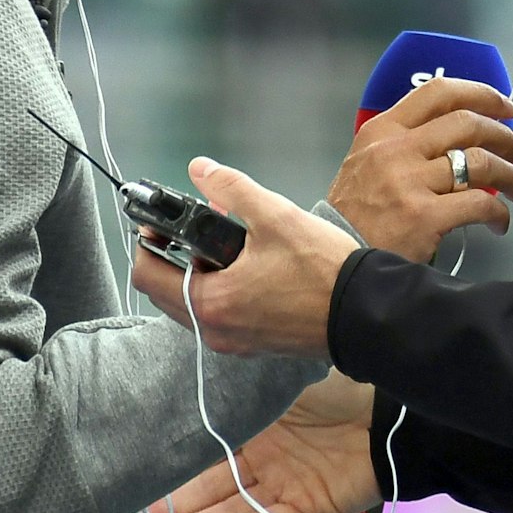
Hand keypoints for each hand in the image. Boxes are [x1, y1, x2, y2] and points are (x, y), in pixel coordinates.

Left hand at [132, 157, 359, 356]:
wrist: (366, 314)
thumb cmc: (320, 267)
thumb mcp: (275, 216)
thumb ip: (231, 188)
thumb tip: (199, 168)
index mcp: (210, 302)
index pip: (147, 275)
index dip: (146, 242)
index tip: (159, 221)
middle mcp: (214, 331)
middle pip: (165, 293)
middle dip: (170, 258)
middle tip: (192, 228)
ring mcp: (234, 343)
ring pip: (191, 306)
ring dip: (194, 274)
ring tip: (224, 243)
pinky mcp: (254, 345)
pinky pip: (217, 317)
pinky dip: (216, 291)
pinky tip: (245, 266)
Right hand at [149, 370, 378, 512]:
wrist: (393, 410)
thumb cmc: (342, 384)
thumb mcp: (282, 377)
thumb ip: (244, 382)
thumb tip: (202, 359)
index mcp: (255, 426)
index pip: (206, 450)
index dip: (175, 463)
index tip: (139, 470)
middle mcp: (262, 459)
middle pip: (210, 487)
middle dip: (175, 503)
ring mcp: (281, 487)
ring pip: (230, 510)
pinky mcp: (304, 509)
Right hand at [327, 76, 512, 260]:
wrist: (336, 259)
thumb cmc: (355, 212)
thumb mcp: (366, 160)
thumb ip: (404, 143)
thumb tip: (458, 139)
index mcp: (383, 129)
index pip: (438, 92)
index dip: (481, 94)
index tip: (505, 107)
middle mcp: (397, 149)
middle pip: (467, 123)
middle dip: (504, 136)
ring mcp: (411, 182)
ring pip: (480, 162)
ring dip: (510, 175)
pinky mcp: (425, 217)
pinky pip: (480, 204)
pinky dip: (500, 213)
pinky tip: (500, 222)